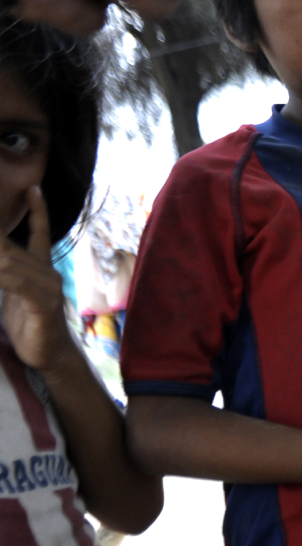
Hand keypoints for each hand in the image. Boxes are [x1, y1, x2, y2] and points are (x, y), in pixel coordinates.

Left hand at [0, 186, 78, 371]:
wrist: (52, 357)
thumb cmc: (31, 326)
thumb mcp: (16, 294)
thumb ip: (8, 275)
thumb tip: (2, 258)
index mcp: (43, 269)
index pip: (40, 233)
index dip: (37, 210)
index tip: (33, 188)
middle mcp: (48, 273)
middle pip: (10, 245)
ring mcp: (48, 288)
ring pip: (8, 261)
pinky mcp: (42, 304)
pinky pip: (15, 282)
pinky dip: (0, 275)